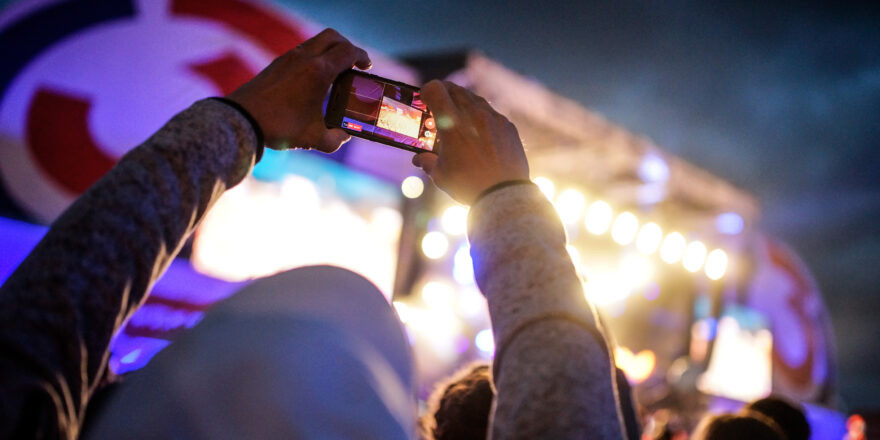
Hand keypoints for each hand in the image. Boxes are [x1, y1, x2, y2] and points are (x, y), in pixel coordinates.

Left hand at [227, 28, 370, 151]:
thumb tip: (344, 135)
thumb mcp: (315, 138)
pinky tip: (312, 79)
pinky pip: (302, 52)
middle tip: (353, 63)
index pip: (348, 52)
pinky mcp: (276, 64)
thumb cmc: (280, 127)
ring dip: (329, 51)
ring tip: (334, 72)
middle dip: (347, 47)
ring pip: (316, 42)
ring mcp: (288, 58)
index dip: (362, 57)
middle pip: (333, 37)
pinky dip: (313, 58)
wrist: (242, 121)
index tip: (366, 66)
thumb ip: (336, 138)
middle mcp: (304, 58)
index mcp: (319, 71)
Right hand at [413, 81, 528, 204]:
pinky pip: (491, 113)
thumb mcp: (441, 175)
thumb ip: (427, 162)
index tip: (424, 99)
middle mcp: (473, 115)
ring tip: (458, 119)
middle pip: (455, 89)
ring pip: (474, 98)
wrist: (504, 195)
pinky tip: (478, 132)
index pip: (435, 89)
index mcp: (451, 123)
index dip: (427, 91)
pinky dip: (481, 116)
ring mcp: (493, 118)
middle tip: (438, 106)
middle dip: (443, 94)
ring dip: (463, 103)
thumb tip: (419, 159)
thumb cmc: (468, 186)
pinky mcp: (507, 126)